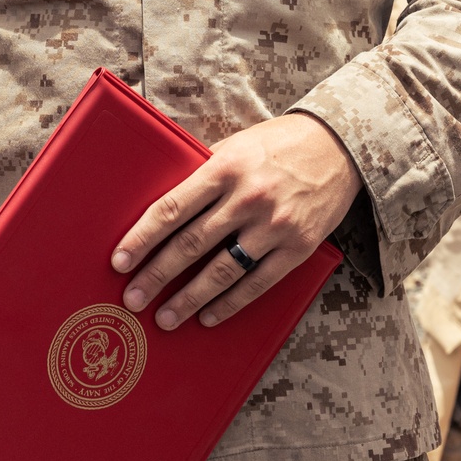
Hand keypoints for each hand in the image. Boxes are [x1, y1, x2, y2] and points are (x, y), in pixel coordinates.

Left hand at [111, 113, 359, 329]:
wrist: (340, 146)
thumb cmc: (279, 143)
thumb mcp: (237, 145)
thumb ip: (204, 172)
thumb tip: (166, 204)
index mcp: (225, 167)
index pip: (172, 208)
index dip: (142, 238)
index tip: (120, 260)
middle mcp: (247, 197)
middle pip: (190, 244)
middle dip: (156, 275)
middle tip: (132, 298)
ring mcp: (274, 225)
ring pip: (221, 271)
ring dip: (188, 299)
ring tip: (165, 317)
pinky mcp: (297, 247)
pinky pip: (257, 283)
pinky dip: (229, 303)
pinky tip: (208, 316)